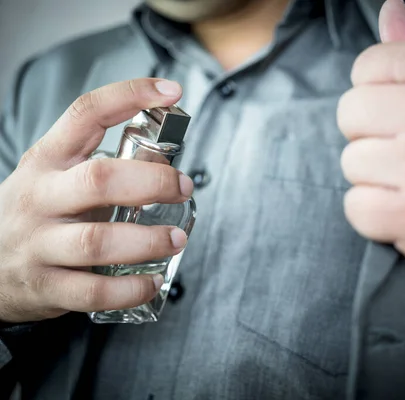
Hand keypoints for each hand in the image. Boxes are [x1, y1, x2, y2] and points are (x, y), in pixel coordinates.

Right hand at [0, 78, 193, 322]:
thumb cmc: (33, 214)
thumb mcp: (52, 176)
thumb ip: (98, 164)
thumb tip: (165, 161)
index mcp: (46, 161)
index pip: (85, 114)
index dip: (129, 96)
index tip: (170, 90)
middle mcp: (40, 198)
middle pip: (99, 180)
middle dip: (152, 182)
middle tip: (183, 187)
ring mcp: (40, 244)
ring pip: (97, 241)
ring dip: (148, 241)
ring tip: (177, 238)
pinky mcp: (46, 287)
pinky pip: (93, 292)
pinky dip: (129, 290)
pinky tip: (151, 282)